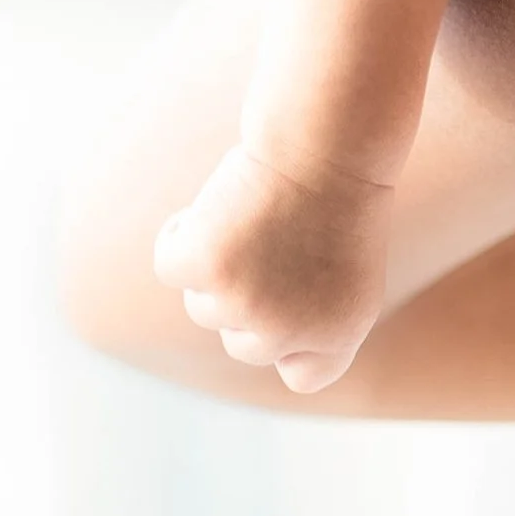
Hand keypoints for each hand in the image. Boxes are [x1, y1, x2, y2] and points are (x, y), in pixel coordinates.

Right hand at [153, 143, 394, 393]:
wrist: (329, 141)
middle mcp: (288, 332)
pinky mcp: (208, 267)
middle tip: (269, 238)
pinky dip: (179, 233)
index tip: (285, 304)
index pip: (302, 374)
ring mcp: (244, 305)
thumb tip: (245, 327)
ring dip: (215, 262)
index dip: (287, 342)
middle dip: (244, 296)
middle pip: (238, 340)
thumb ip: (305, 311)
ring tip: (251, 213)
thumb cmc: (338, 189)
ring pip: (201, 304)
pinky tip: (212, 205)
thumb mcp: (344, 266)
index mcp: (338, 332)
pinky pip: (170, 263)